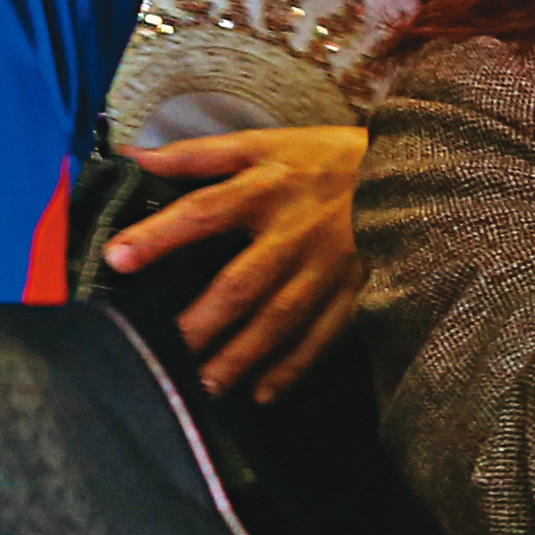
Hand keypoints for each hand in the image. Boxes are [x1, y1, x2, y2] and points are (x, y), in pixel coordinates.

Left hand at [101, 126, 369, 401]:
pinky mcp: (358, 295)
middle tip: (165, 349)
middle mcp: (293, 233)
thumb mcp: (264, 142)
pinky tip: (264, 392)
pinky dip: (293, 368)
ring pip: (279, 320)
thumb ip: (197, 154)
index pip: (200, 213)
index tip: (117, 260)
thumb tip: (136, 155)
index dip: (158, 236)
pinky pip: (322, 339)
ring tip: (206, 383)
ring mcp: (328, 269)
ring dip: (241, 355)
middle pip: (241, 282)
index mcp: (265, 189)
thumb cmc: (329, 158)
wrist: (417, 172)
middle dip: (202, 320)